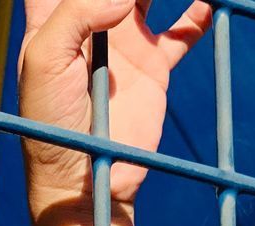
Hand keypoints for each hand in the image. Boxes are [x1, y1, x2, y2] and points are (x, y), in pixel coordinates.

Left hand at [18, 0, 211, 219]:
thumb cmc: (49, 124)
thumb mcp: (45, 62)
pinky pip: (183, 31)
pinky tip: (209, 3)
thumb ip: (77, 14)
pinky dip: (199, 13)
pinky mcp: (153, 69)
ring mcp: (125, 43)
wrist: (83, 180)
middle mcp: (92, 21)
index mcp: (55, 13)